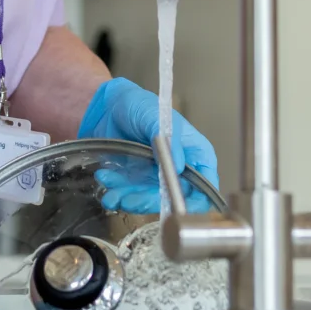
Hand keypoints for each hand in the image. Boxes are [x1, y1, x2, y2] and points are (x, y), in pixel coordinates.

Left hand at [78, 78, 218, 213]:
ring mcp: (155, 177)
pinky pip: (129, 196)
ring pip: (149, 202)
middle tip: (129, 198)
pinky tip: (105, 177)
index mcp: (193, 152)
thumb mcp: (152, 114)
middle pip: (174, 199)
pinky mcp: (135, 181)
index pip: (205, 184)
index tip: (176, 206)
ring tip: (111, 187)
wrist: (106, 106)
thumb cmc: (137, 103)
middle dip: (150, 202)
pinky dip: (116, 194)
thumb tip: (179, 167)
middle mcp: (177, 169)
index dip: (195, 200)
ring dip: (130, 200)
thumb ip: (167, 138)